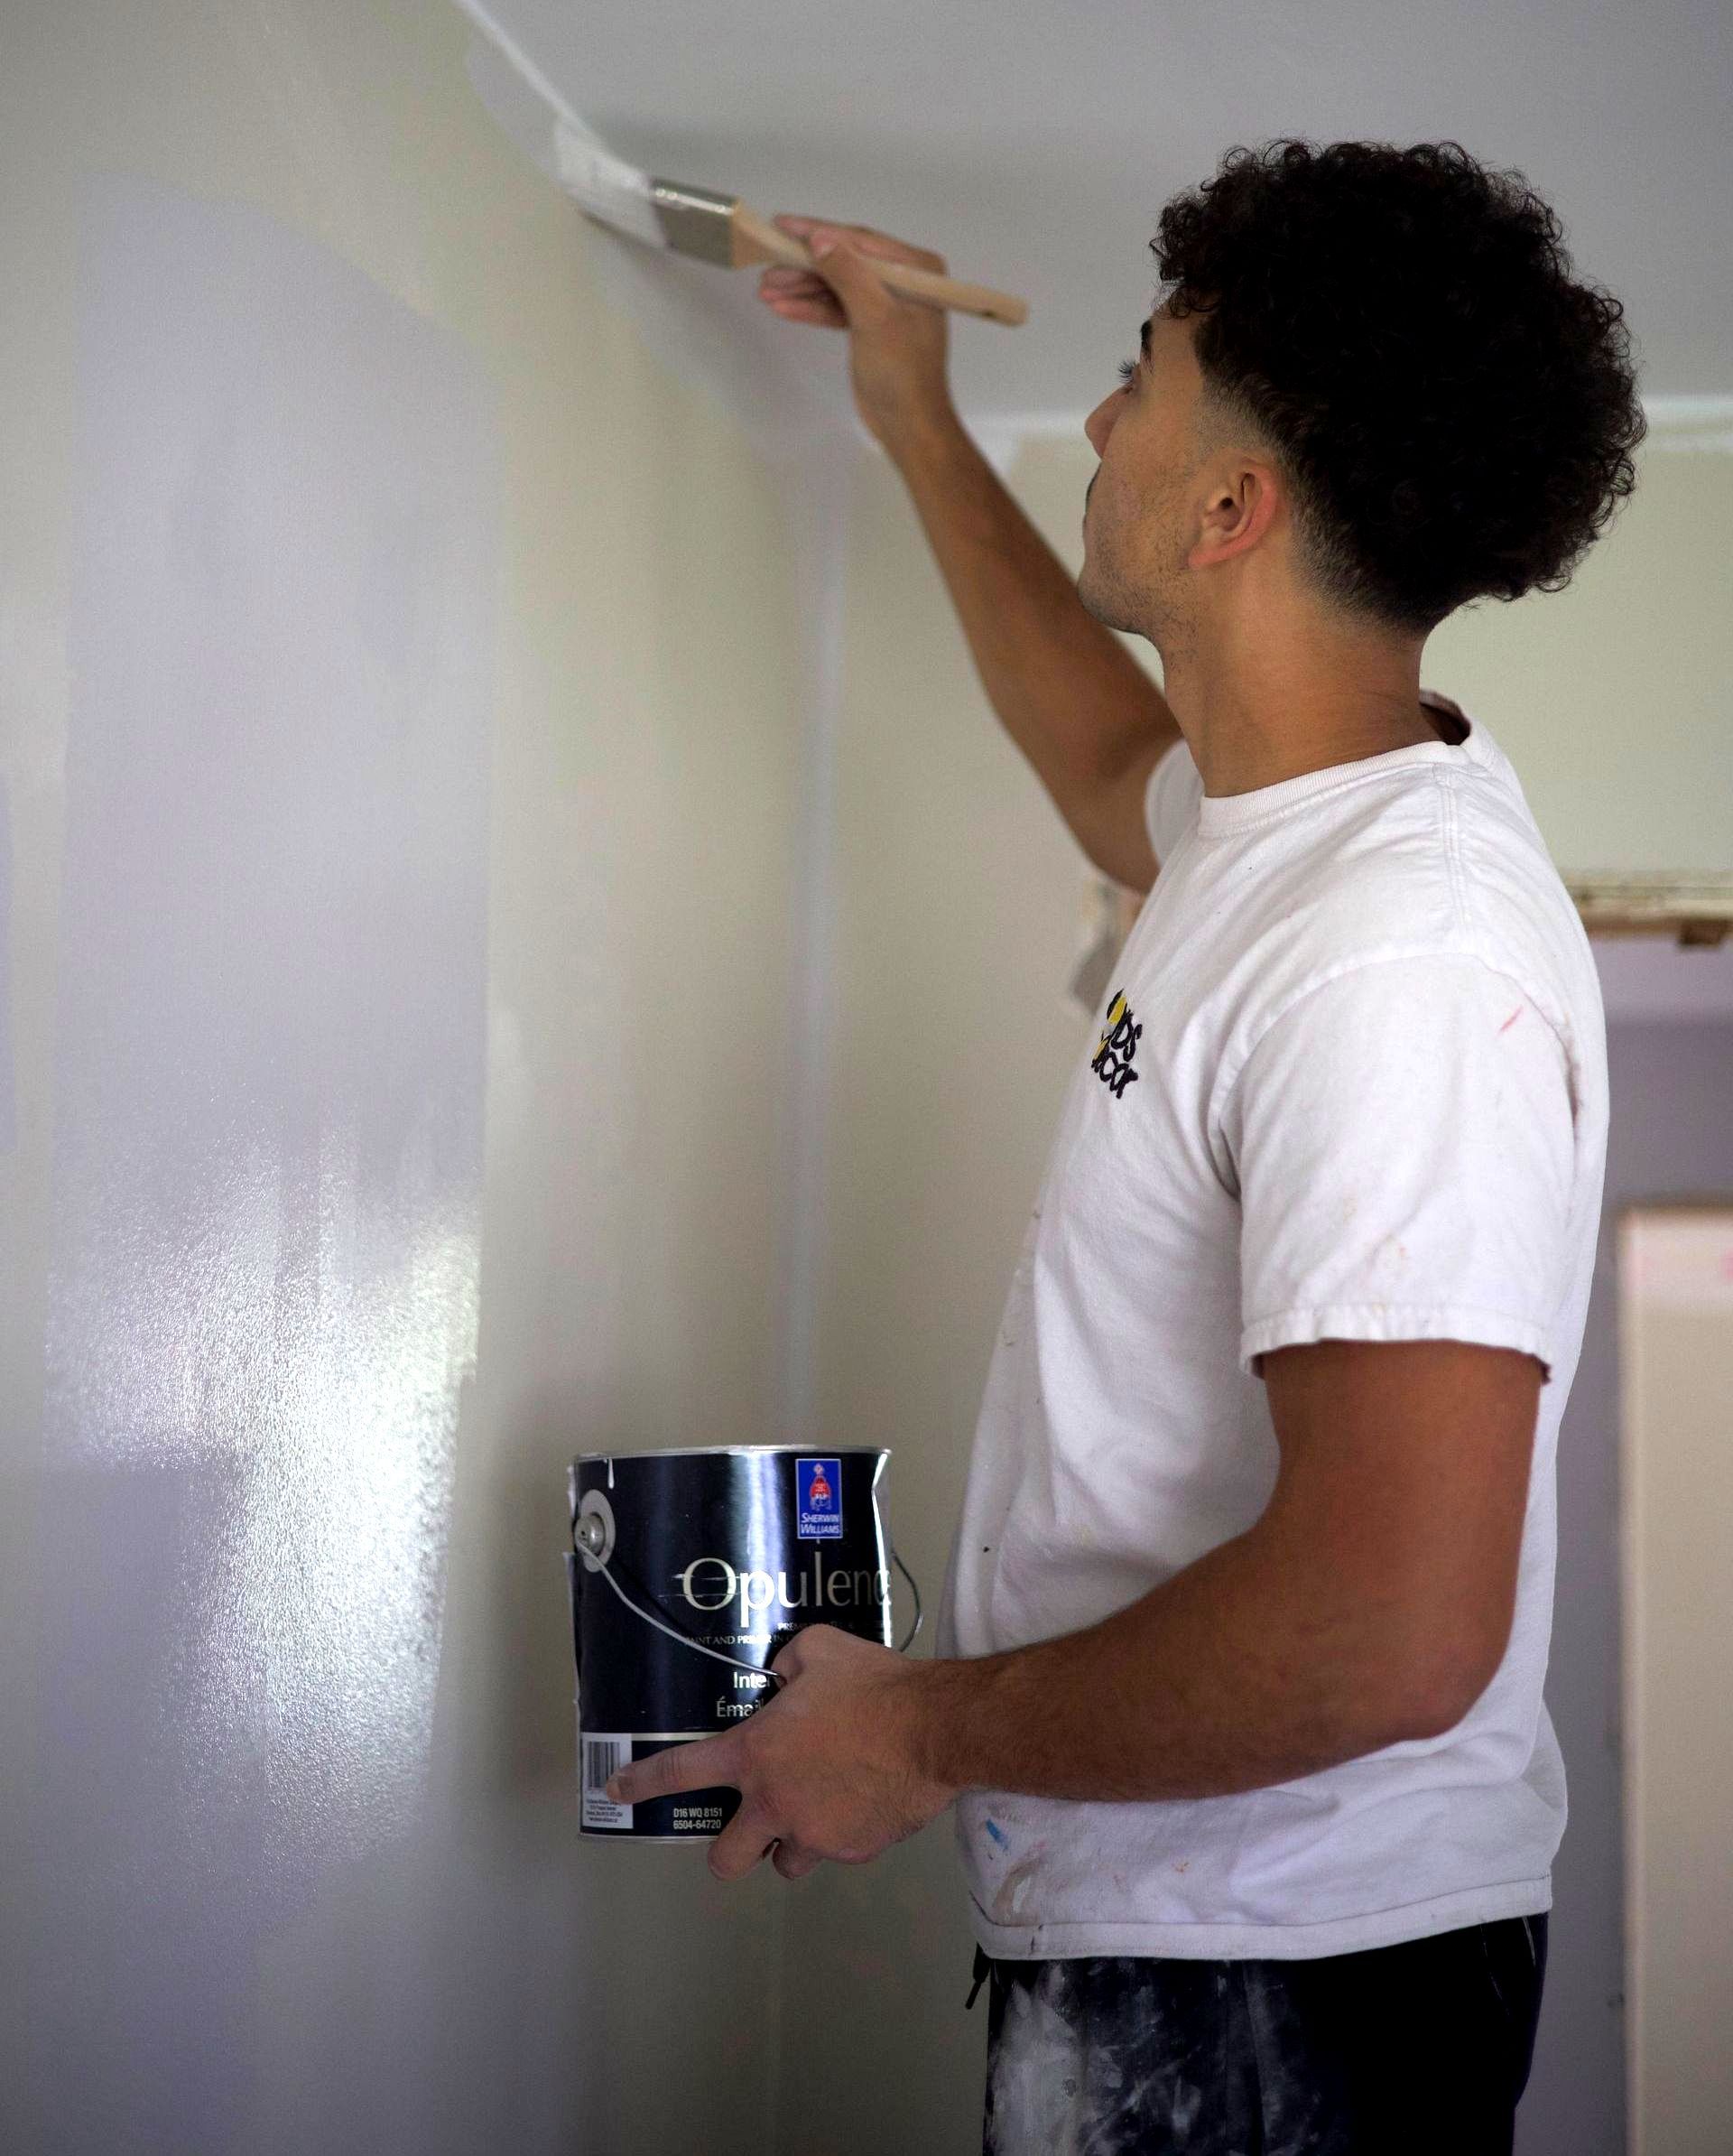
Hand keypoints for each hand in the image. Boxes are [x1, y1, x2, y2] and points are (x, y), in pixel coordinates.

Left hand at [603, 1623, 957, 1880]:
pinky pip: (836, 1850)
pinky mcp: (852, 1851)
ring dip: (791, 1842)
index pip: (681, 1772)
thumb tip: (783, 1675)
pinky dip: (842, 1833)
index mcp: (754, 1754)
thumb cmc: (871, 1686)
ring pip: (784, 1862)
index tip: (616, 1792)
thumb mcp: (819, 1650)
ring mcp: (813, 1834)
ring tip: (819, 1809)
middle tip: (749, 1824)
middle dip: (730, 1849)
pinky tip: (864, 1800)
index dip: (642, 1783)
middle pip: (725, 1860)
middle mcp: (773, 1803)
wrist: (931, 1729)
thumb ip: (789, 1663)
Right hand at [756, 215, 956, 456]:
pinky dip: (812, 309)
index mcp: (917, 270)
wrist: (909, 426)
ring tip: (765, 289)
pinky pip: (837, 309)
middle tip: (767, 266)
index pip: (860, 241)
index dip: (819, 232)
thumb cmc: (902, 373)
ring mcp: (886, 304)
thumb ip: (848, 275)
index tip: (782, 224)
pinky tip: (782, 307)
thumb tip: (819, 238)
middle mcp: (903, 280)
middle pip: (845, 262)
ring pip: (837, 286)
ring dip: (802, 288)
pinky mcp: (870, 327)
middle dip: (805, 266)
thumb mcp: (875, 318)